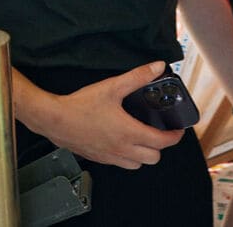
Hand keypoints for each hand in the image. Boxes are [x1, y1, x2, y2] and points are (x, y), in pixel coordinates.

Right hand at [36, 62, 184, 168]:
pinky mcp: (99, 158)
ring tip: (141, 138)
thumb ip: (137, 77)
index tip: (177, 129)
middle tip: (159, 132)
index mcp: (130, 133)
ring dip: (144, 154)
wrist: (55, 119)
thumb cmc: (81, 106)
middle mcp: (122, 149)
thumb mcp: (112, 86)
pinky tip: (121, 141)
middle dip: (160, 146)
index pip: (162, 142)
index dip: (175, 136)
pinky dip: (127, 157)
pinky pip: (121, 164)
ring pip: (137, 165)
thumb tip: (156, 67)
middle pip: (153, 158)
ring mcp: (111, 157)